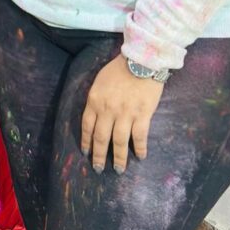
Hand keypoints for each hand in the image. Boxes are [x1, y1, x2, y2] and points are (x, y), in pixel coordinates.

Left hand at [80, 56, 164, 173]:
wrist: (142, 60)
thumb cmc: (120, 69)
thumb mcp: (99, 82)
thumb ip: (97, 99)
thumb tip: (96, 115)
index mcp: (94, 101)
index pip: (87, 126)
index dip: (86, 142)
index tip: (86, 153)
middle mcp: (108, 110)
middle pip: (101, 138)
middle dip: (98, 155)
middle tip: (98, 169)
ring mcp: (125, 114)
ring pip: (119, 141)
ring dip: (118, 158)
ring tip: (118, 170)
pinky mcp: (143, 115)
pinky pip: (139, 136)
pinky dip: (139, 148)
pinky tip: (140, 156)